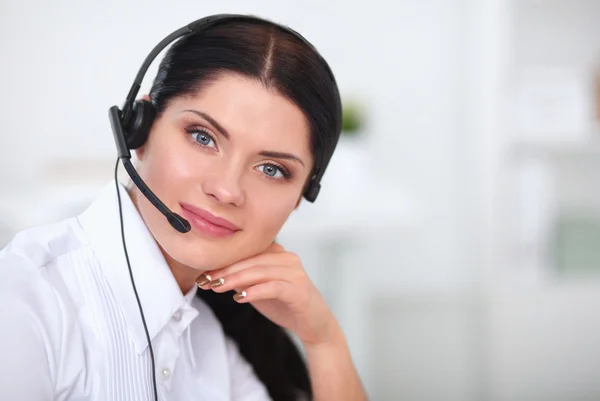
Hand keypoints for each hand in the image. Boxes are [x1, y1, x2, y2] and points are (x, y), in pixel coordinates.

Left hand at [196, 243, 339, 345]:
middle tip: (206, 280)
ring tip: (217, 287)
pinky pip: (273, 286)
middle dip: (226, 270)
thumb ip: (243, 280)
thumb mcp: (259, 289)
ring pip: (259, 271)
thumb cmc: (286, 305)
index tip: (204, 272)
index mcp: (278, 254)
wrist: (314, 325)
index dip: (224, 261)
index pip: (247, 252)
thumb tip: (214, 275)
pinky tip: (239, 298)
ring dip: (235, 279)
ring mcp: (295, 273)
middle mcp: (288, 258)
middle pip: (251, 260)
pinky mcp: (299, 290)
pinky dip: (254, 291)